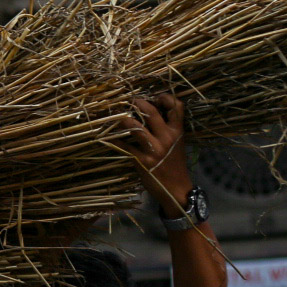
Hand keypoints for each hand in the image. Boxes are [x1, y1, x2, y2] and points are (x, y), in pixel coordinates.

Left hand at [121, 93, 191, 215]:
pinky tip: (108, 137)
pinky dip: (115, 140)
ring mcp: (154, 149)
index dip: (166, 97)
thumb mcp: (178, 143)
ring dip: (122, 119)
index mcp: (177, 131)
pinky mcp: (143, 161)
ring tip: (116, 116)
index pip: (177, 106)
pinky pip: (125, 146)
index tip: (155, 97)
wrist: (177, 189)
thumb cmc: (175, 164)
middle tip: (128, 101)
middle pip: (151, 112)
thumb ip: (169, 128)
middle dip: (137, 102)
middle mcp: (167, 137)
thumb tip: (153, 111)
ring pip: (135, 127)